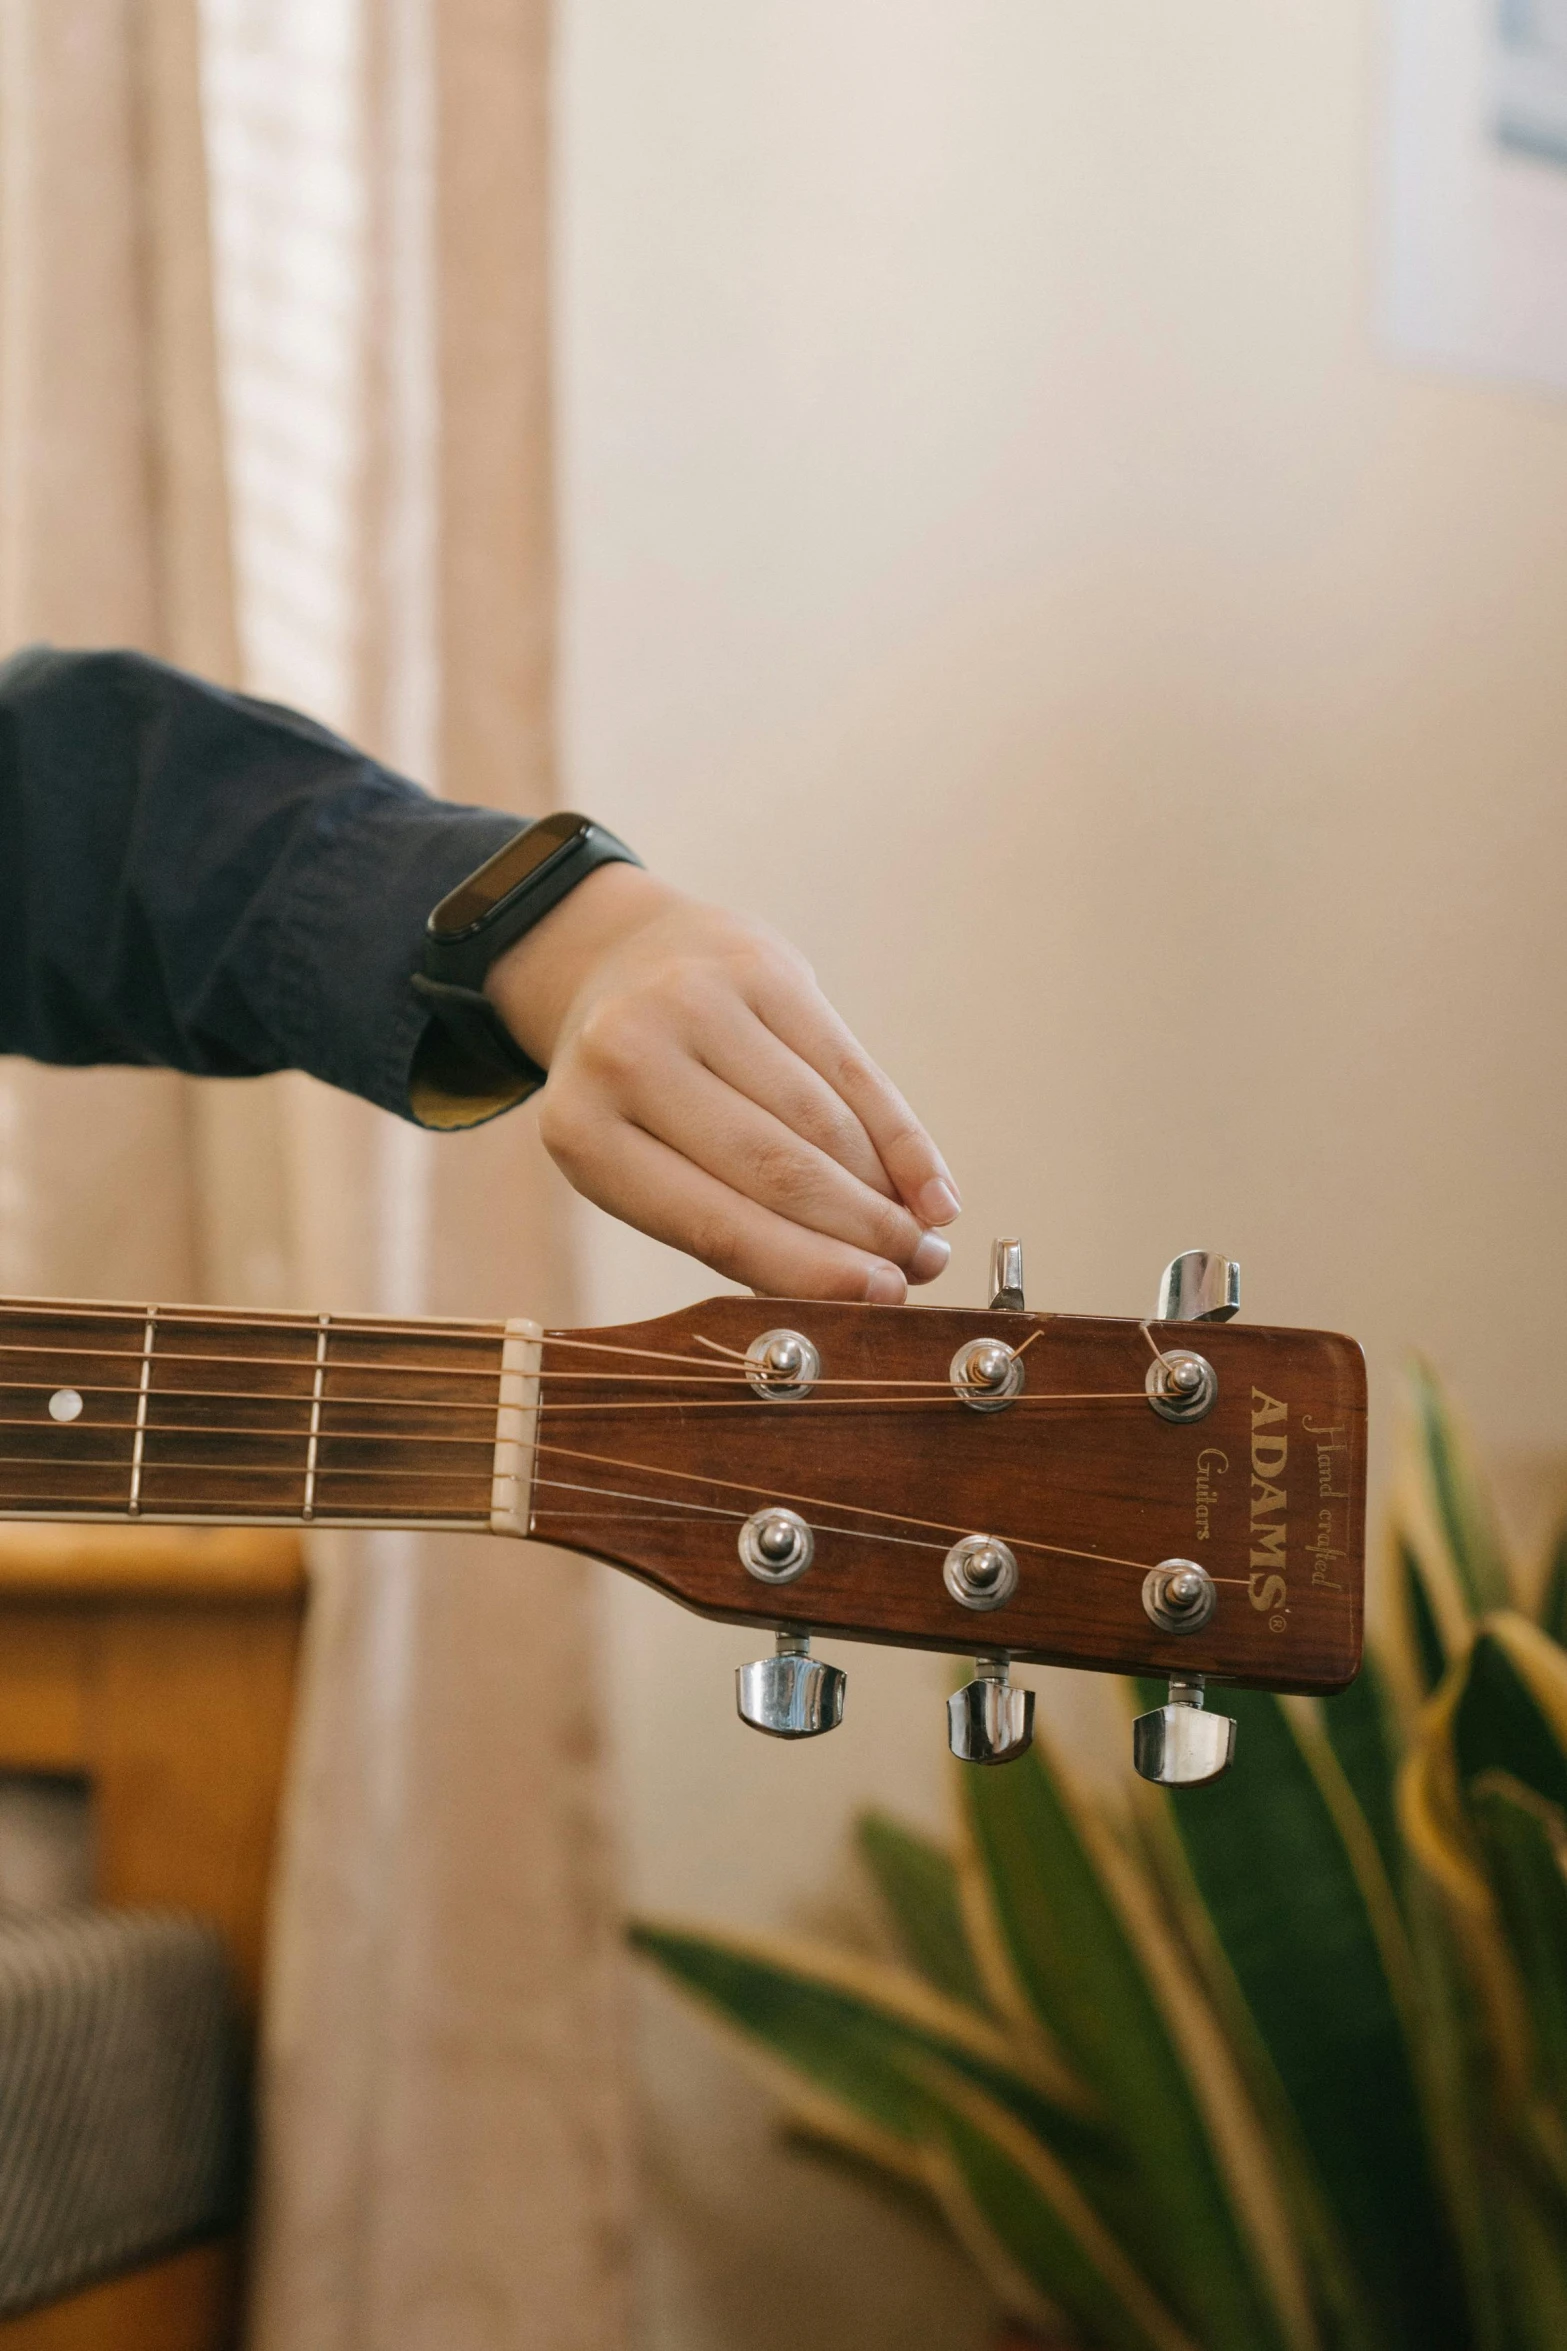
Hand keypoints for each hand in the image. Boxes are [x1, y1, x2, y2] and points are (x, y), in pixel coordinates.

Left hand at [485, 862, 959, 1299]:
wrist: (620, 960)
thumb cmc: (637, 1095)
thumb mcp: (640, 1161)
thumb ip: (721, 1226)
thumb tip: (846, 1294)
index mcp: (582, 1131)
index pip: (714, 1223)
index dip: (807, 1268)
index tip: (880, 1300)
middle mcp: (628, 1057)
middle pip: (776, 1169)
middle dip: (862, 1232)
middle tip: (921, 1271)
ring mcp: (695, 1002)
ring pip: (821, 1121)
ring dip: (886, 1190)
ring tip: (924, 1236)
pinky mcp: (759, 966)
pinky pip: (849, 1067)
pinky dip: (899, 1134)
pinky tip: (931, 1184)